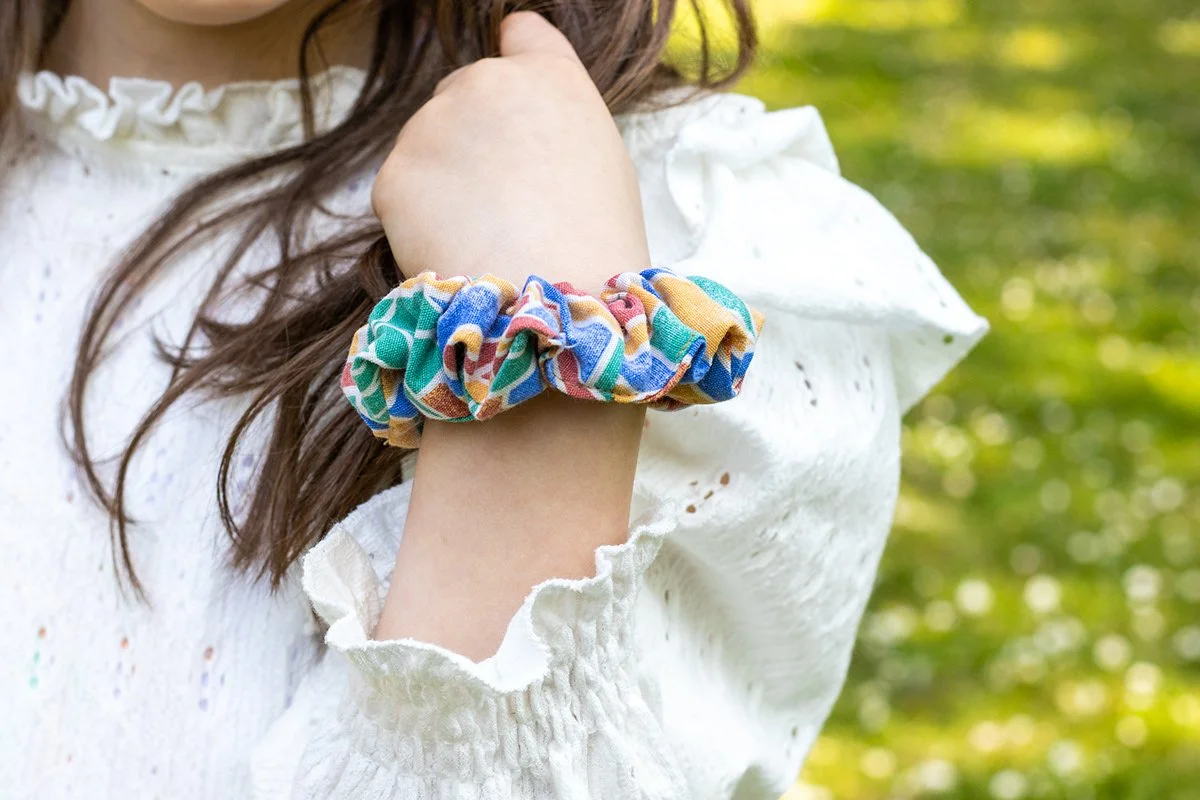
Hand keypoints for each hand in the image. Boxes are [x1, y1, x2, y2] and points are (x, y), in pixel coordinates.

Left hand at [370, 12, 650, 293]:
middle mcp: (485, 81)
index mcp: (548, 75)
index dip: (517, 66)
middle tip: (504, 202)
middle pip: (464, 95)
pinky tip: (457, 249)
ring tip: (485, 235)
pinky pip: (403, 192)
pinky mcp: (394, 175)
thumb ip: (556, 121)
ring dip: (445, 180)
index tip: (513, 104)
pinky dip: (419, 220)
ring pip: (429, 146)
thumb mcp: (602, 161)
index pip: (521, 33)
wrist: (555, 300)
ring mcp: (432, 124)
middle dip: (474, 137)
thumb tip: (519, 126)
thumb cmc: (596, 243)